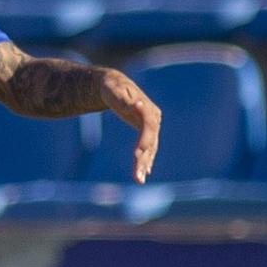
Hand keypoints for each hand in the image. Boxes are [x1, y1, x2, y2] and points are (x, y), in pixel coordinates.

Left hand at [102, 69, 161, 183]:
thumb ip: (126, 99)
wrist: (115, 86)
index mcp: (148, 109)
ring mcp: (152, 126)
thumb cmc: (113, 88)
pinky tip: (143, 174)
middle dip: (144, 159)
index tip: (138, 153)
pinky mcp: (147, 132)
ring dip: (145, 165)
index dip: (145, 139)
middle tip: (137, 177)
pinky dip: (146, 161)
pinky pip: (148, 149)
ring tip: (138, 180)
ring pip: (150, 149)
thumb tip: (137, 105)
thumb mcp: (116, 91)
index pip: (149, 126)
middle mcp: (153, 119)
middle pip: (151, 142)